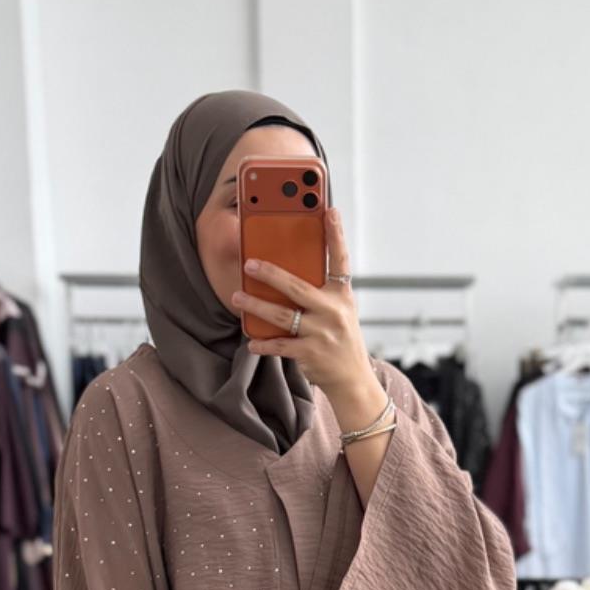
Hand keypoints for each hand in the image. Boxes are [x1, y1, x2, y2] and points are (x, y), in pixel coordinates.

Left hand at [232, 204, 379, 416]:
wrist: (352, 379)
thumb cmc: (340, 338)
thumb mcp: (340, 310)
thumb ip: (320, 291)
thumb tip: (285, 271)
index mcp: (342, 295)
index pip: (340, 259)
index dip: (335, 234)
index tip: (329, 210)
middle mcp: (334, 310)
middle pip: (297, 286)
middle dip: (270, 273)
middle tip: (248, 264)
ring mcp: (322, 332)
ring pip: (282, 315)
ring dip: (256, 306)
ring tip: (237, 298)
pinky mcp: (310, 353)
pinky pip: (280, 344)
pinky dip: (263, 343)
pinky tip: (250, 340)